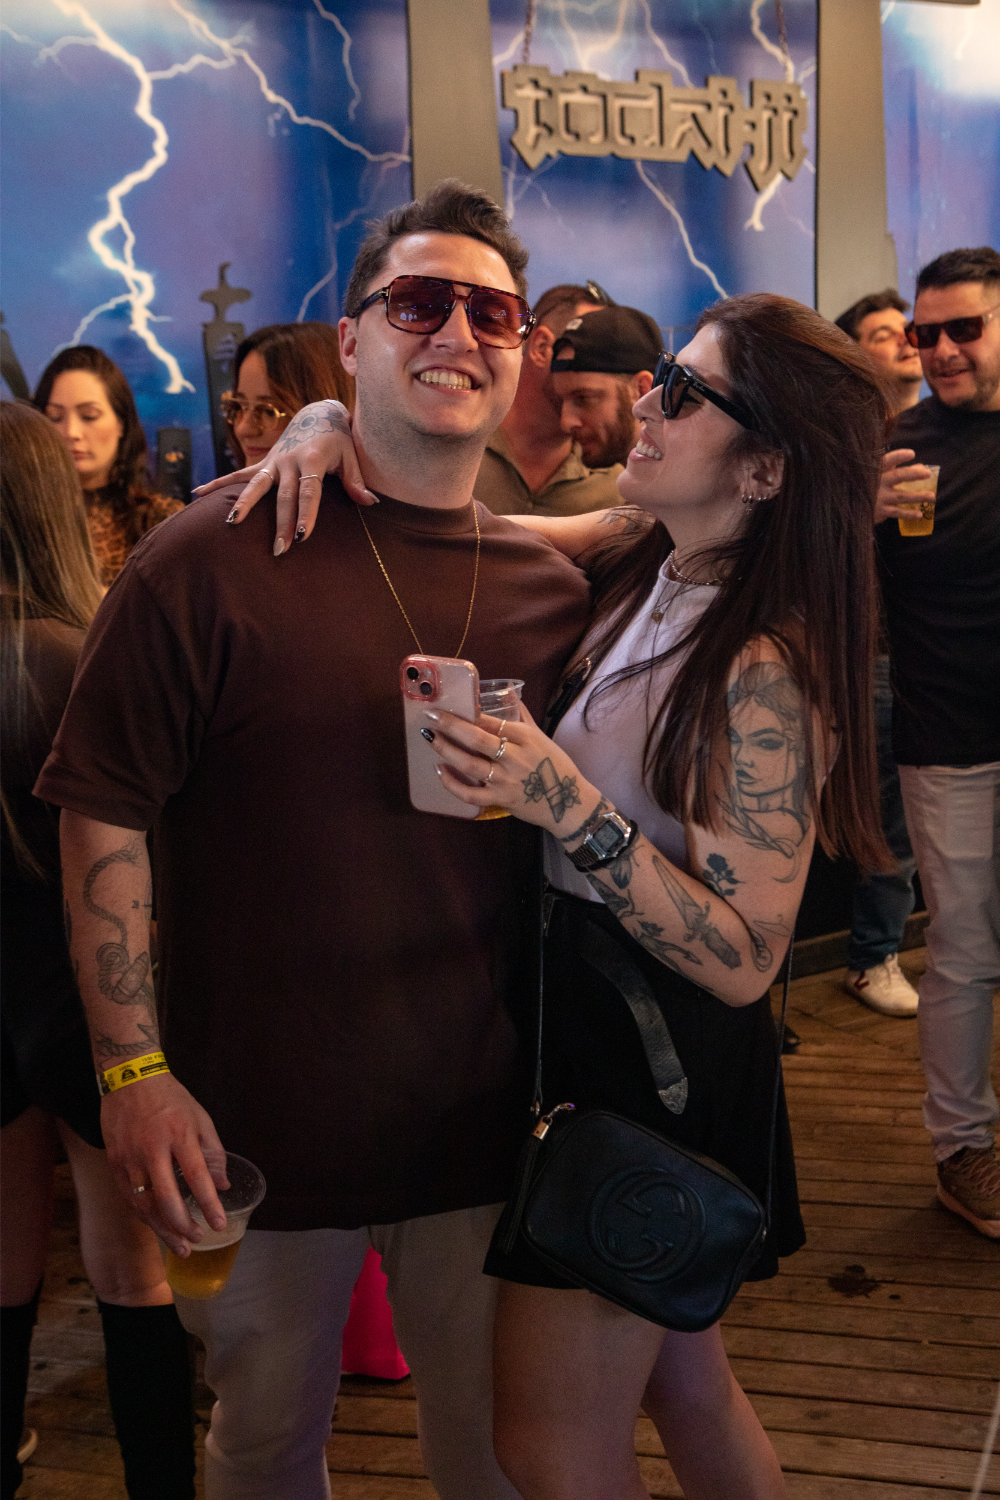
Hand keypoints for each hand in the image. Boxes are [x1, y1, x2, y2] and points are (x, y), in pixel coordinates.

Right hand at [100, 1072, 230, 1255]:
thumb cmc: (171, 1099)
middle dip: (182, 1225)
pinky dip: (143, 1216)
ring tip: (180, 1246)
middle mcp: (152, 1148)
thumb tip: (222, 1186)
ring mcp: (129, 1157)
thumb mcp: (200, 1118)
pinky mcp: (114, 1163)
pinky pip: (128, 1198)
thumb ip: (213, 1152)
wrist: (130, 1079)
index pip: (196, 1176)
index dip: (209, 1204)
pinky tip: (157, 1227)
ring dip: (162, 1229)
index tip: (219, 1224)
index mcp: (179, 1134)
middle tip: (197, 1240)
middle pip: (166, 1198)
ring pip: (144, 1204)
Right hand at [193, 401, 378, 552]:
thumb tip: (370, 502)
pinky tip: (197, 494)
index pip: (308, 492)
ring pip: (255, 485)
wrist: (318, 414)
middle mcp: (288, 461)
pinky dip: (219, 484)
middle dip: (280, 523)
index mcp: (312, 460)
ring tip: (231, 523)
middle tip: (279, 550)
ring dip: (244, 504)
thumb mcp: (351, 456)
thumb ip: (356, 480)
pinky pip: (239, 475)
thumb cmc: (339, 439)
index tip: (302, 535)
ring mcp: (273, 462)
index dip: (305, 514)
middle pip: (283, 497)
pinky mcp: (264, 464)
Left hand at [428, 703, 601, 833]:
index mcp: (526, 738)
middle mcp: (514, 757)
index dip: (470, 712)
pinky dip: (452, 783)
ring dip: (446, 750)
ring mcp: (506, 780)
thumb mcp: (542, 738)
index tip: (451, 705)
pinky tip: (439, 771)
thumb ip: (523, 718)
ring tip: (430, 738)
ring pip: (470, 764)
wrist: (568, 804)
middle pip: (477, 738)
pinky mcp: (500, 800)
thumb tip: (510, 694)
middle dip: (451, 726)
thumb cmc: (556, 767)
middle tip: (431, 717)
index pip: (493, 721)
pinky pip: (470, 793)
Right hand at [876, 449, 933, 523]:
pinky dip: (908, 514)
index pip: (887, 460)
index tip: (912, 454)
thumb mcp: (881, 475)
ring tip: (932, 496)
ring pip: (901, 496)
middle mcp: (878, 483)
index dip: (899, 456)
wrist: (851, 506)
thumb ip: (899, 469)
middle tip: (927, 474)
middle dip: (913, 474)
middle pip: (897, 476)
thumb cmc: (869, 486)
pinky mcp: (880, 511)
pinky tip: (919, 514)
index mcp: (877, 471)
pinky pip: (897, 512)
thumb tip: (922, 468)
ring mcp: (879, 498)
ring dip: (917, 496)